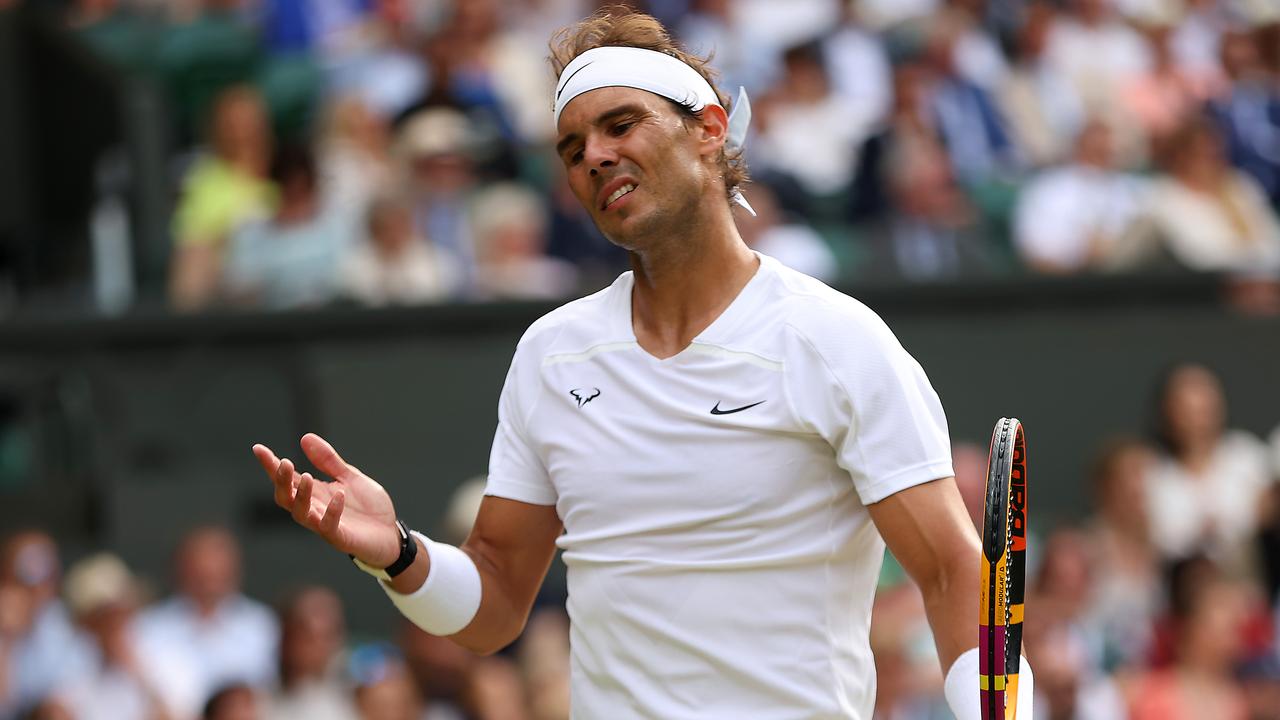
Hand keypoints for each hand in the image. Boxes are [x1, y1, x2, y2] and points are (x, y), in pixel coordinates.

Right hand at [253, 434, 400, 567]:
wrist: (390, 535)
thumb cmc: (367, 508)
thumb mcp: (349, 477)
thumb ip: (328, 461)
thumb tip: (305, 438)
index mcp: (314, 494)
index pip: (287, 479)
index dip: (271, 465)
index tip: (258, 448)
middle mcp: (314, 509)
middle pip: (285, 498)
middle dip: (281, 481)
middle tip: (284, 463)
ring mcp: (324, 525)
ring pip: (301, 514)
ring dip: (301, 496)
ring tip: (306, 477)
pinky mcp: (340, 538)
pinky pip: (329, 526)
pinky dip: (332, 511)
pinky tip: (339, 495)